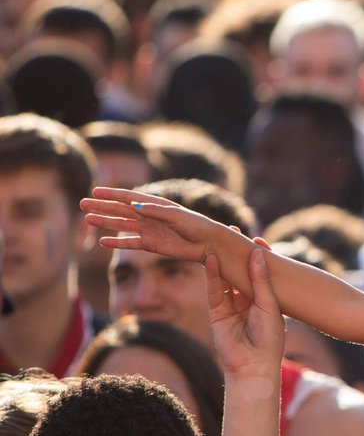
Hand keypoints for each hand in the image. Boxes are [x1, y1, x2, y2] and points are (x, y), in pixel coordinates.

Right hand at [80, 187, 224, 261]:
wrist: (207, 244)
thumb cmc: (196, 225)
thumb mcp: (176, 215)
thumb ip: (155, 210)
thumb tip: (133, 205)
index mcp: (155, 204)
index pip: (128, 197)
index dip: (111, 194)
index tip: (94, 191)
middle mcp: (149, 215)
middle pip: (120, 210)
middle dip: (101, 207)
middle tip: (82, 204)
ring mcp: (148, 230)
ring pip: (121, 225)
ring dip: (105, 222)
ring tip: (87, 219)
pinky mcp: (151, 245)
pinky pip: (130, 243)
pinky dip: (117, 242)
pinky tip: (103, 241)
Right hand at [206, 249, 283, 378]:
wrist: (254, 364)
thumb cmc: (269, 336)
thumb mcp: (268, 303)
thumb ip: (260, 278)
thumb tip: (257, 250)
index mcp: (265, 298)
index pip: (260, 272)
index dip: (257, 256)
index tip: (256, 238)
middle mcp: (248, 300)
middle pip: (240, 271)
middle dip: (236, 253)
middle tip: (232, 231)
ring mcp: (231, 305)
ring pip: (225, 278)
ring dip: (222, 259)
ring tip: (217, 239)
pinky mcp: (217, 312)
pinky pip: (213, 290)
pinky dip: (211, 275)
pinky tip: (209, 259)